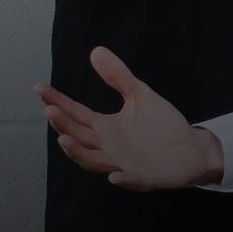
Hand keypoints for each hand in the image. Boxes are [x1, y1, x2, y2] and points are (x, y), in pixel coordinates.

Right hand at [36, 47, 223, 190]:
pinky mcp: (144, 177)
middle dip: (63, 125)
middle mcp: (108, 147)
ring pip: (94, 161)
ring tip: (64, 139)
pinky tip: (114, 175)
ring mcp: (124, 163)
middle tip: (50, 109)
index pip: (76, 114)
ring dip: (78, 153)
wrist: (192, 149)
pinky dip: (122, 179)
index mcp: (106, 127)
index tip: (39, 88)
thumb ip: (118, 77)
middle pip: (78, 137)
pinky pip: (131, 180)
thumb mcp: (139, 95)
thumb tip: (96, 51)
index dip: (57, 102)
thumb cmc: (162, 125)